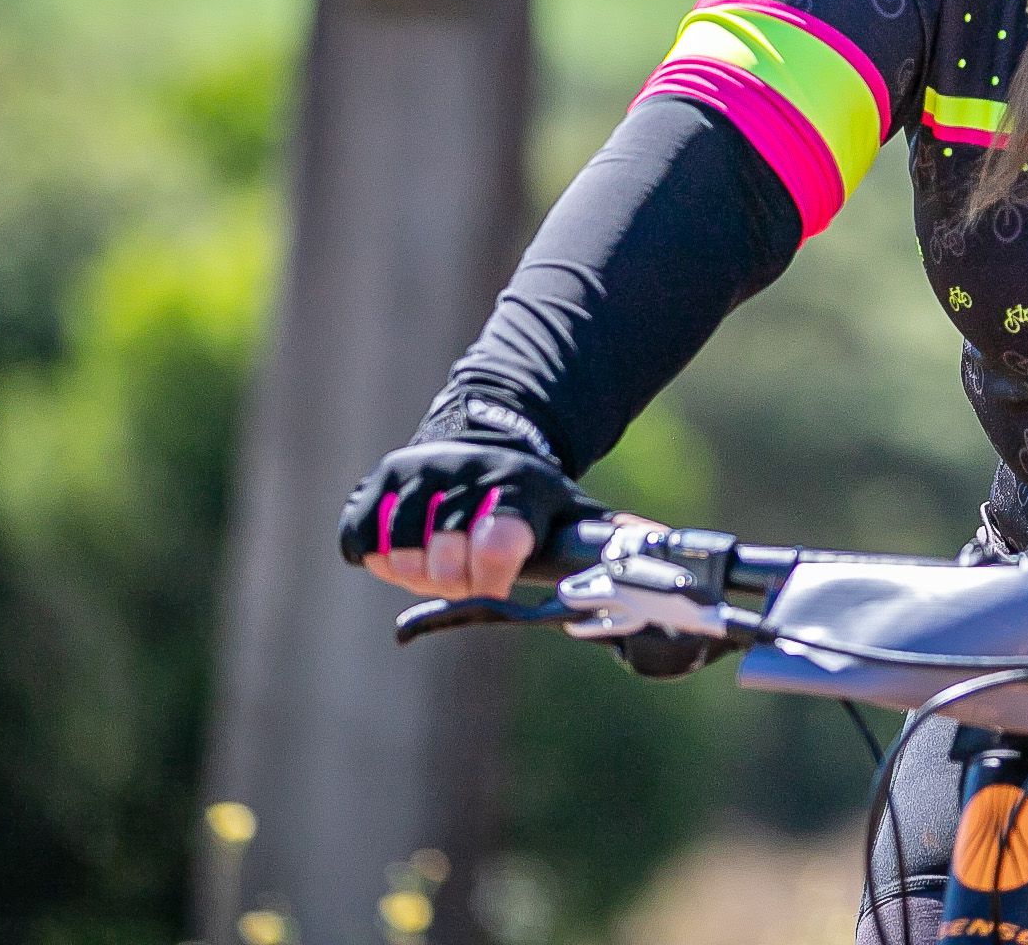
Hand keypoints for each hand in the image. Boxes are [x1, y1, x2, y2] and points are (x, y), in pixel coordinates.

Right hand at [336, 438, 601, 600]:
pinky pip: (362, 544)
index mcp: (518, 485)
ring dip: (417, 573)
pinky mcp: (374, 485)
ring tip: (440, 560)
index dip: (491, 577)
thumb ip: (618, 540)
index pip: (498, 541)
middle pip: (443, 560)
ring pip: (400, 554)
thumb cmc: (533, 501)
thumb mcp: (577, 514)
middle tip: (469, 574)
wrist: (482, 440)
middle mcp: (464, 470)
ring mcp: (414, 474)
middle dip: (456, 581)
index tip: (495, 586)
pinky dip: (379, 558)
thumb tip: (666, 553)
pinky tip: (407, 547)